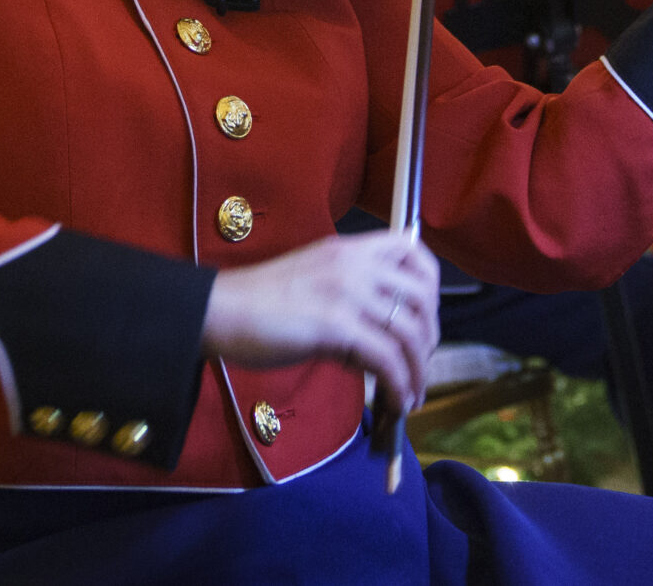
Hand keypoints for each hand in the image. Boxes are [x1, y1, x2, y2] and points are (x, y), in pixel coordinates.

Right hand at [200, 231, 438, 417]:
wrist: (222, 310)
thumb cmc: (260, 301)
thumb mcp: (316, 281)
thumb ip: (352, 297)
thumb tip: (383, 339)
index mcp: (350, 249)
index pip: (412, 249)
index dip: (430, 284)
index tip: (424, 317)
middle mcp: (355, 265)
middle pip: (422, 299)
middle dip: (429, 339)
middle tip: (418, 365)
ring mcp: (347, 293)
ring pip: (410, 334)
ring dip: (418, 372)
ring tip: (410, 396)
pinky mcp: (337, 326)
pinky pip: (387, 360)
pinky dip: (399, 386)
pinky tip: (395, 403)